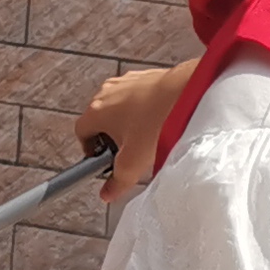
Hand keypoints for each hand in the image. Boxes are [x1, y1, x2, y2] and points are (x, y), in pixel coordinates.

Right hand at [79, 63, 193, 196]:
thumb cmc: (158, 121)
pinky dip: (144, 109)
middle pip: (100, 119)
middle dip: (111, 137)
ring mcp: (127, 81)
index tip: (102, 159)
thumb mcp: (134, 162)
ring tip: (146, 137)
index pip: (81, 132)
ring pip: (119, 106)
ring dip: (128, 122)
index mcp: (96, 111)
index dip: (90, 149)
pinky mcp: (146, 76)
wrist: (189, 94)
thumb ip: (118, 181)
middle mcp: (107, 92)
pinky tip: (159, 121)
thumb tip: (108, 192)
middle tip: (127, 152)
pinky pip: (138, 96)